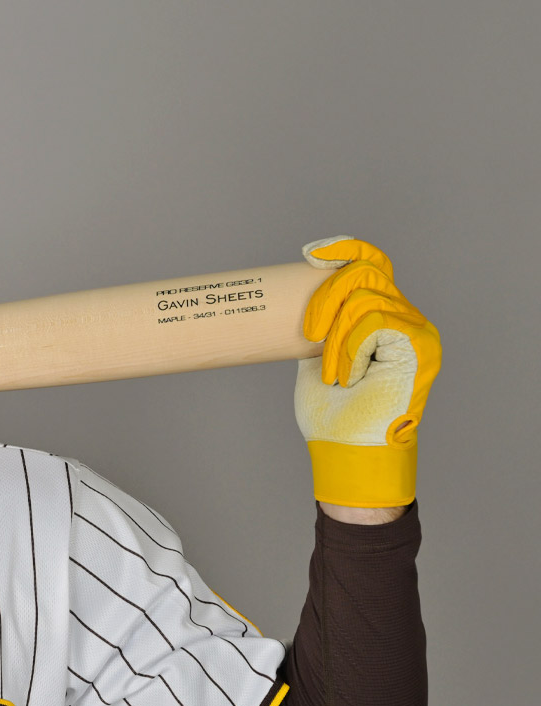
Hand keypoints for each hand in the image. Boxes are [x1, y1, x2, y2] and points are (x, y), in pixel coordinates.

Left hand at [295, 236, 441, 507]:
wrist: (346, 448)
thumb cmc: (331, 412)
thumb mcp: (316, 357)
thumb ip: (320, 328)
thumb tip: (295, 303)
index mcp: (381, 316)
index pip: (371, 263)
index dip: (344, 249)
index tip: (309, 253)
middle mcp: (404, 317)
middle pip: (365, 271)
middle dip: (327, 296)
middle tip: (310, 333)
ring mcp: (415, 330)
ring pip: (365, 298)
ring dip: (337, 336)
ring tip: (333, 372)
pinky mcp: (418, 344)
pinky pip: (374, 321)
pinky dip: (351, 346)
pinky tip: (349, 374)